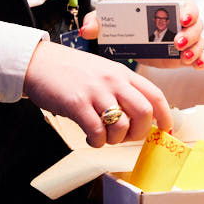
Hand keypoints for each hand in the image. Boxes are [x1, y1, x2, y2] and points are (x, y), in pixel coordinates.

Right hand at [22, 40, 173, 146]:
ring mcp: (96, 91)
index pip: (155, 95)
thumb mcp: (103, 72)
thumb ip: (120, 88)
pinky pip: (97, 132)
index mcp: (123, 73)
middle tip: (127, 137)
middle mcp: (113, 81)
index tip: (165, 129)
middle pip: (144, 112)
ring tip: (104, 136)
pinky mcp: (77, 103)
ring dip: (115, 139)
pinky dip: (97, 142)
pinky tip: (90, 137)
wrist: (38, 62)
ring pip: (122, 125)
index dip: (165, 115)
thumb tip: (138, 115)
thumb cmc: (70, 70)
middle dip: (140, 132)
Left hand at [79, 0, 203, 70]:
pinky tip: (197, 66)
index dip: (189, 11)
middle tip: (176, 43)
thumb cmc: (123, 20)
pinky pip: (201, 57)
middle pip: (196, 25)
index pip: (187, 5)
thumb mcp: (110, 19)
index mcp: (169, 6)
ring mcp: (185, 40)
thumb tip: (86, 30)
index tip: (181, 19)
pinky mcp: (183, 55)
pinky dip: (202, 61)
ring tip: (184, 58)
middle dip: (190, 34)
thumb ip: (97, 21)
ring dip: (196, 50)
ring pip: (200, 42)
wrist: (129, 33)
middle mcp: (182, 23)